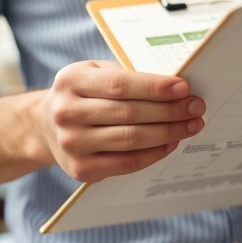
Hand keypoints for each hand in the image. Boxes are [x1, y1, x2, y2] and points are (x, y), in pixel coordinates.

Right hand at [39, 60, 204, 182]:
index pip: (120, 85)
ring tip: (191, 125)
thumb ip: (126, 77)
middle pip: (129, 114)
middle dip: (169, 111)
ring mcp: (72, 143)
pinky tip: (171, 143)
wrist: (46, 126)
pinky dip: (154, 153)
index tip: (184, 87)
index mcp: (71, 80)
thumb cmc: (83, 95)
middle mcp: (67, 112)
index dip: (155, 87)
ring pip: (131, 140)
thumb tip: (175, 87)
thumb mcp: (95, 73)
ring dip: (168, 133)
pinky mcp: (81, 169)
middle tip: (196, 107)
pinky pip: (127, 162)